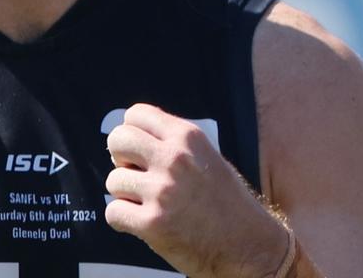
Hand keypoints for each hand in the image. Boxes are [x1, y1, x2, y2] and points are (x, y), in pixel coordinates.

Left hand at [105, 104, 287, 277]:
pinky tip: (141, 221)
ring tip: (146, 202)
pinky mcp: (153, 223)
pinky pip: (113, 212)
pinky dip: (122, 219)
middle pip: (118, 140)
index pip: (135, 115)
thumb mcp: (207, 156)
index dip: (131, 132)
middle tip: (135, 173)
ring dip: (125, 194)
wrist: (250, 247)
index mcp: (187, 137)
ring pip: (113, 180)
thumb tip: (133, 136)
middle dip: (120, 157)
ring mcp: (162, 191)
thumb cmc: (228, 203)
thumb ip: (173, 143)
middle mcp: (174, 159)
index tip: (137, 149)